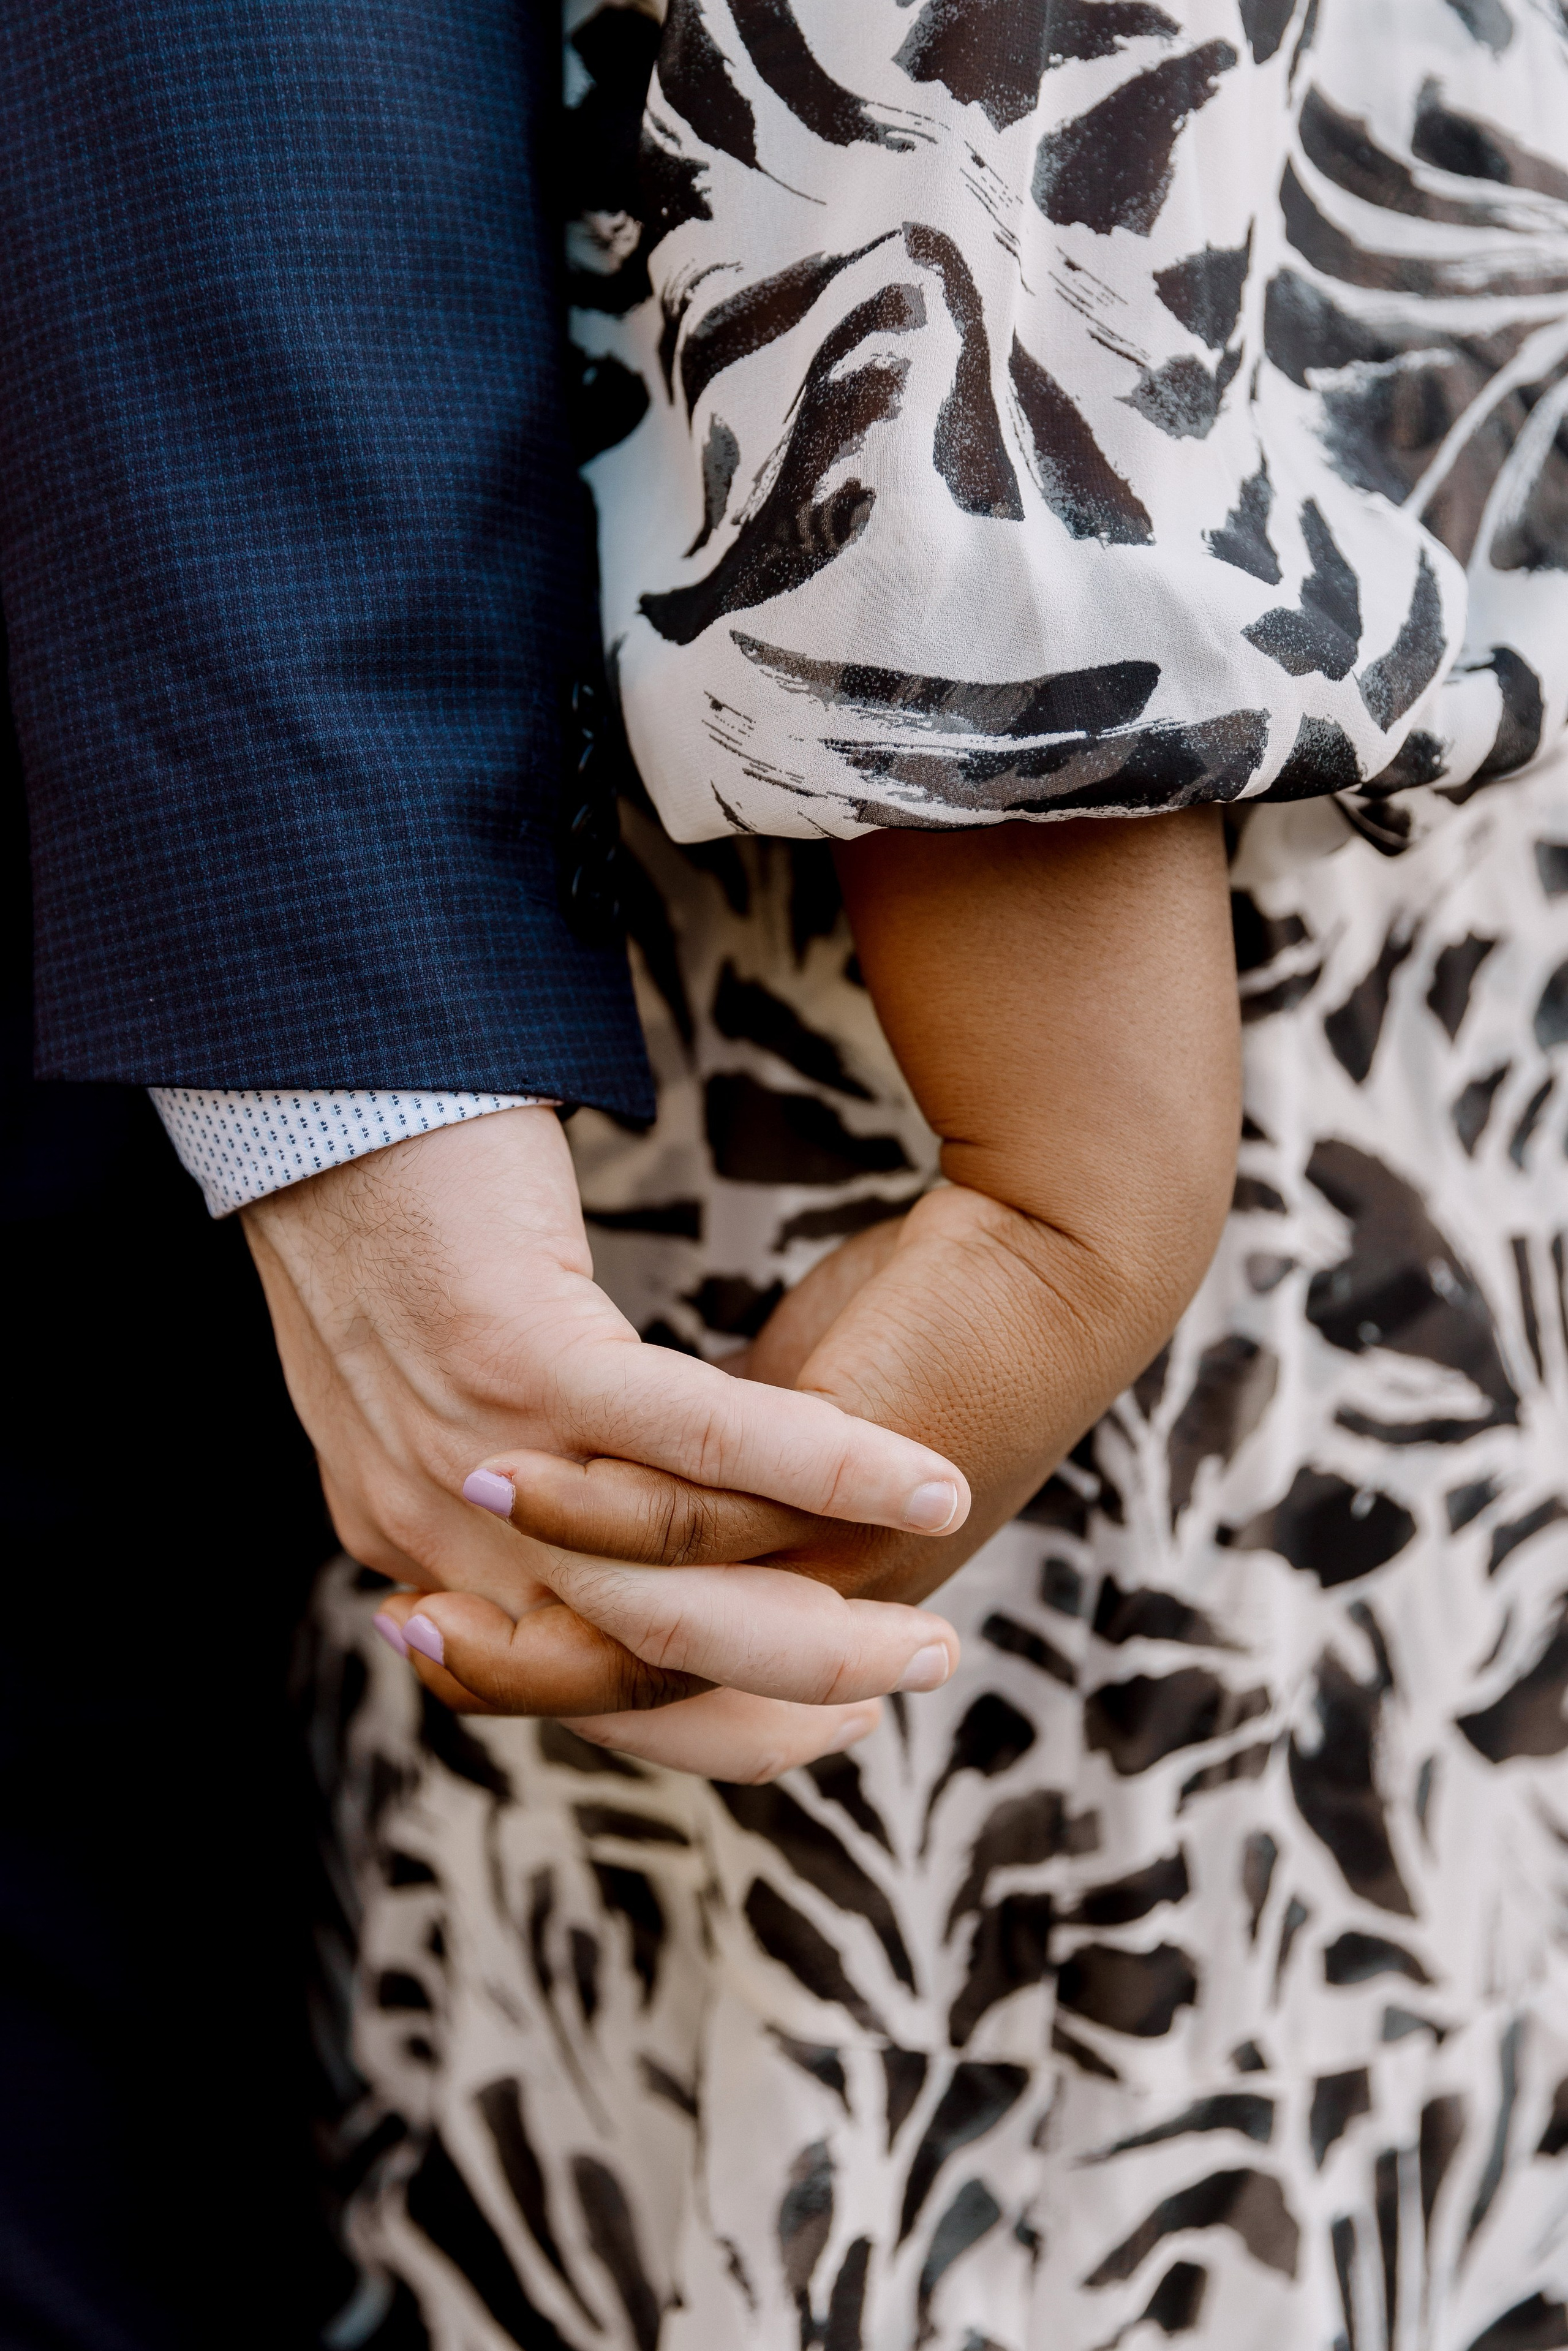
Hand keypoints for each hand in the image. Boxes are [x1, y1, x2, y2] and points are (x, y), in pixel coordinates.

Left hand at [243, 1106, 969, 1746]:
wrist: (330, 1100)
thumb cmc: (415, 1225)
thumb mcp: (451, 1392)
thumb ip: (528, 1485)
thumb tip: (643, 1532)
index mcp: (421, 1547)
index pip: (588, 1699)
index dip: (724, 1732)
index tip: (837, 1719)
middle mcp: (437, 1534)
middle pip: (644, 1678)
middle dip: (796, 1700)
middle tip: (919, 1673)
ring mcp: (476, 1456)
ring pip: (680, 1590)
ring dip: (824, 1618)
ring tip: (933, 1623)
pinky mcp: (523, 1359)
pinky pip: (703, 1443)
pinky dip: (823, 1470)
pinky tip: (922, 1482)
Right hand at [385, 812, 1240, 1769]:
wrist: (1059, 1263)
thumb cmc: (920, 1313)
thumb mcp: (792, 1399)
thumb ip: (705, 1455)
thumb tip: (623, 1457)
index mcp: (788, 1584)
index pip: (627, 1657)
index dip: (519, 1657)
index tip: (421, 1625)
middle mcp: (806, 1603)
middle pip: (622, 1676)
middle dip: (503, 1664)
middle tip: (399, 1623)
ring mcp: (831, 1569)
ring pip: (645, 1610)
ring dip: (535, 1576)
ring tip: (436, 1531)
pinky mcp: (854, 1510)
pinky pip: (696, 1523)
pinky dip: (594, 1504)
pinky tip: (503, 1467)